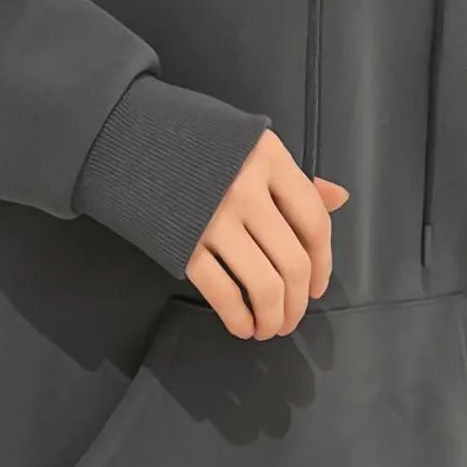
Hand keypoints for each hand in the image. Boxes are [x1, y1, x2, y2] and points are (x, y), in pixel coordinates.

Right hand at [186, 129, 348, 340]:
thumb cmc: (197, 142)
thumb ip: (294, 178)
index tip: (317, 287)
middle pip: (292, 261)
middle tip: (292, 318)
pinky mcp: (182, 243)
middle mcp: (246, 190)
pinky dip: (238, 317)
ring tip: (270, 328)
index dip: (323, 263)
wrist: (128, 138)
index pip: (314, 221)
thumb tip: (339, 198)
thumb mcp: (251, 146)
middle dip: (298, 302)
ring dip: (273, 316)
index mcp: (270, 160)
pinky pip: (221, 292)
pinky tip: (242, 326)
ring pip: (263, 284)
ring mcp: (213, 219)